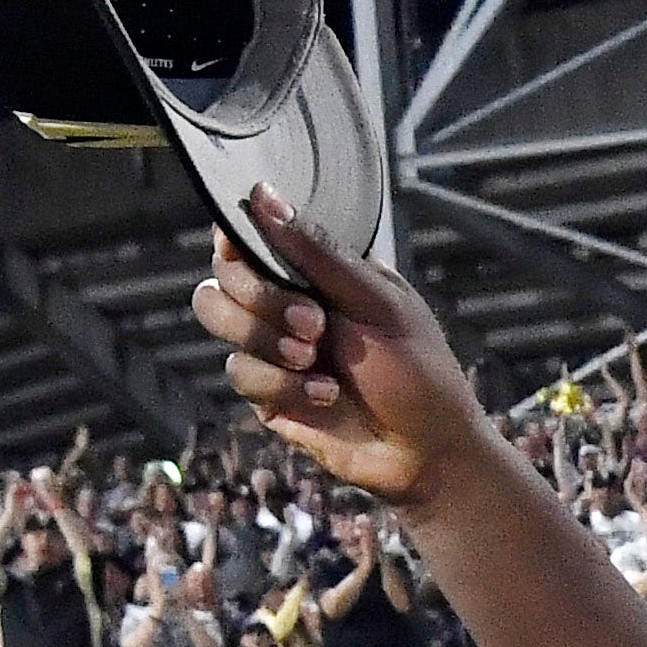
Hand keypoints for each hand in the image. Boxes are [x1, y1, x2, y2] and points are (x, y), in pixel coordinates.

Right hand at [191, 191, 491, 510]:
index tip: (245, 249)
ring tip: (314, 359)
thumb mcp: (376, 303)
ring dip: (264, 339)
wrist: (428, 453)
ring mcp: (274, 348)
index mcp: (317, 271)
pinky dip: (282, 384)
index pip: (250, 237)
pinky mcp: (269, 393)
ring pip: (218, 319)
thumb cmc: (418, 372)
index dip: (238, 241)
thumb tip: (262, 194)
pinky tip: (325, 397)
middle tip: (315, 326)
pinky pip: (241, 373)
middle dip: (261, 298)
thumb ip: (316, 252)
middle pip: (223, 276)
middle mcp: (288, 303)